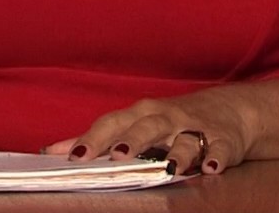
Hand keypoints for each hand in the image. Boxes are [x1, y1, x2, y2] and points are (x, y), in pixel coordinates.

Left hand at [44, 94, 248, 176]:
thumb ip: (96, 138)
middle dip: (133, 140)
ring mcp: (196, 129)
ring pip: (185, 139)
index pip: (113, 123)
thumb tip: (50, 150)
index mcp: (141, 114)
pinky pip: (220, 149)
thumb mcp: (134, 124)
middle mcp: (166, 118)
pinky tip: (209, 168)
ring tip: (169, 167)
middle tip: (118, 156)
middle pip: (147, 126)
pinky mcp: (223, 141)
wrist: (228, 110)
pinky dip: (216, 157)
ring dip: (177, 152)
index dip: (94, 138)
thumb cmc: (169, 120)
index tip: (74, 156)